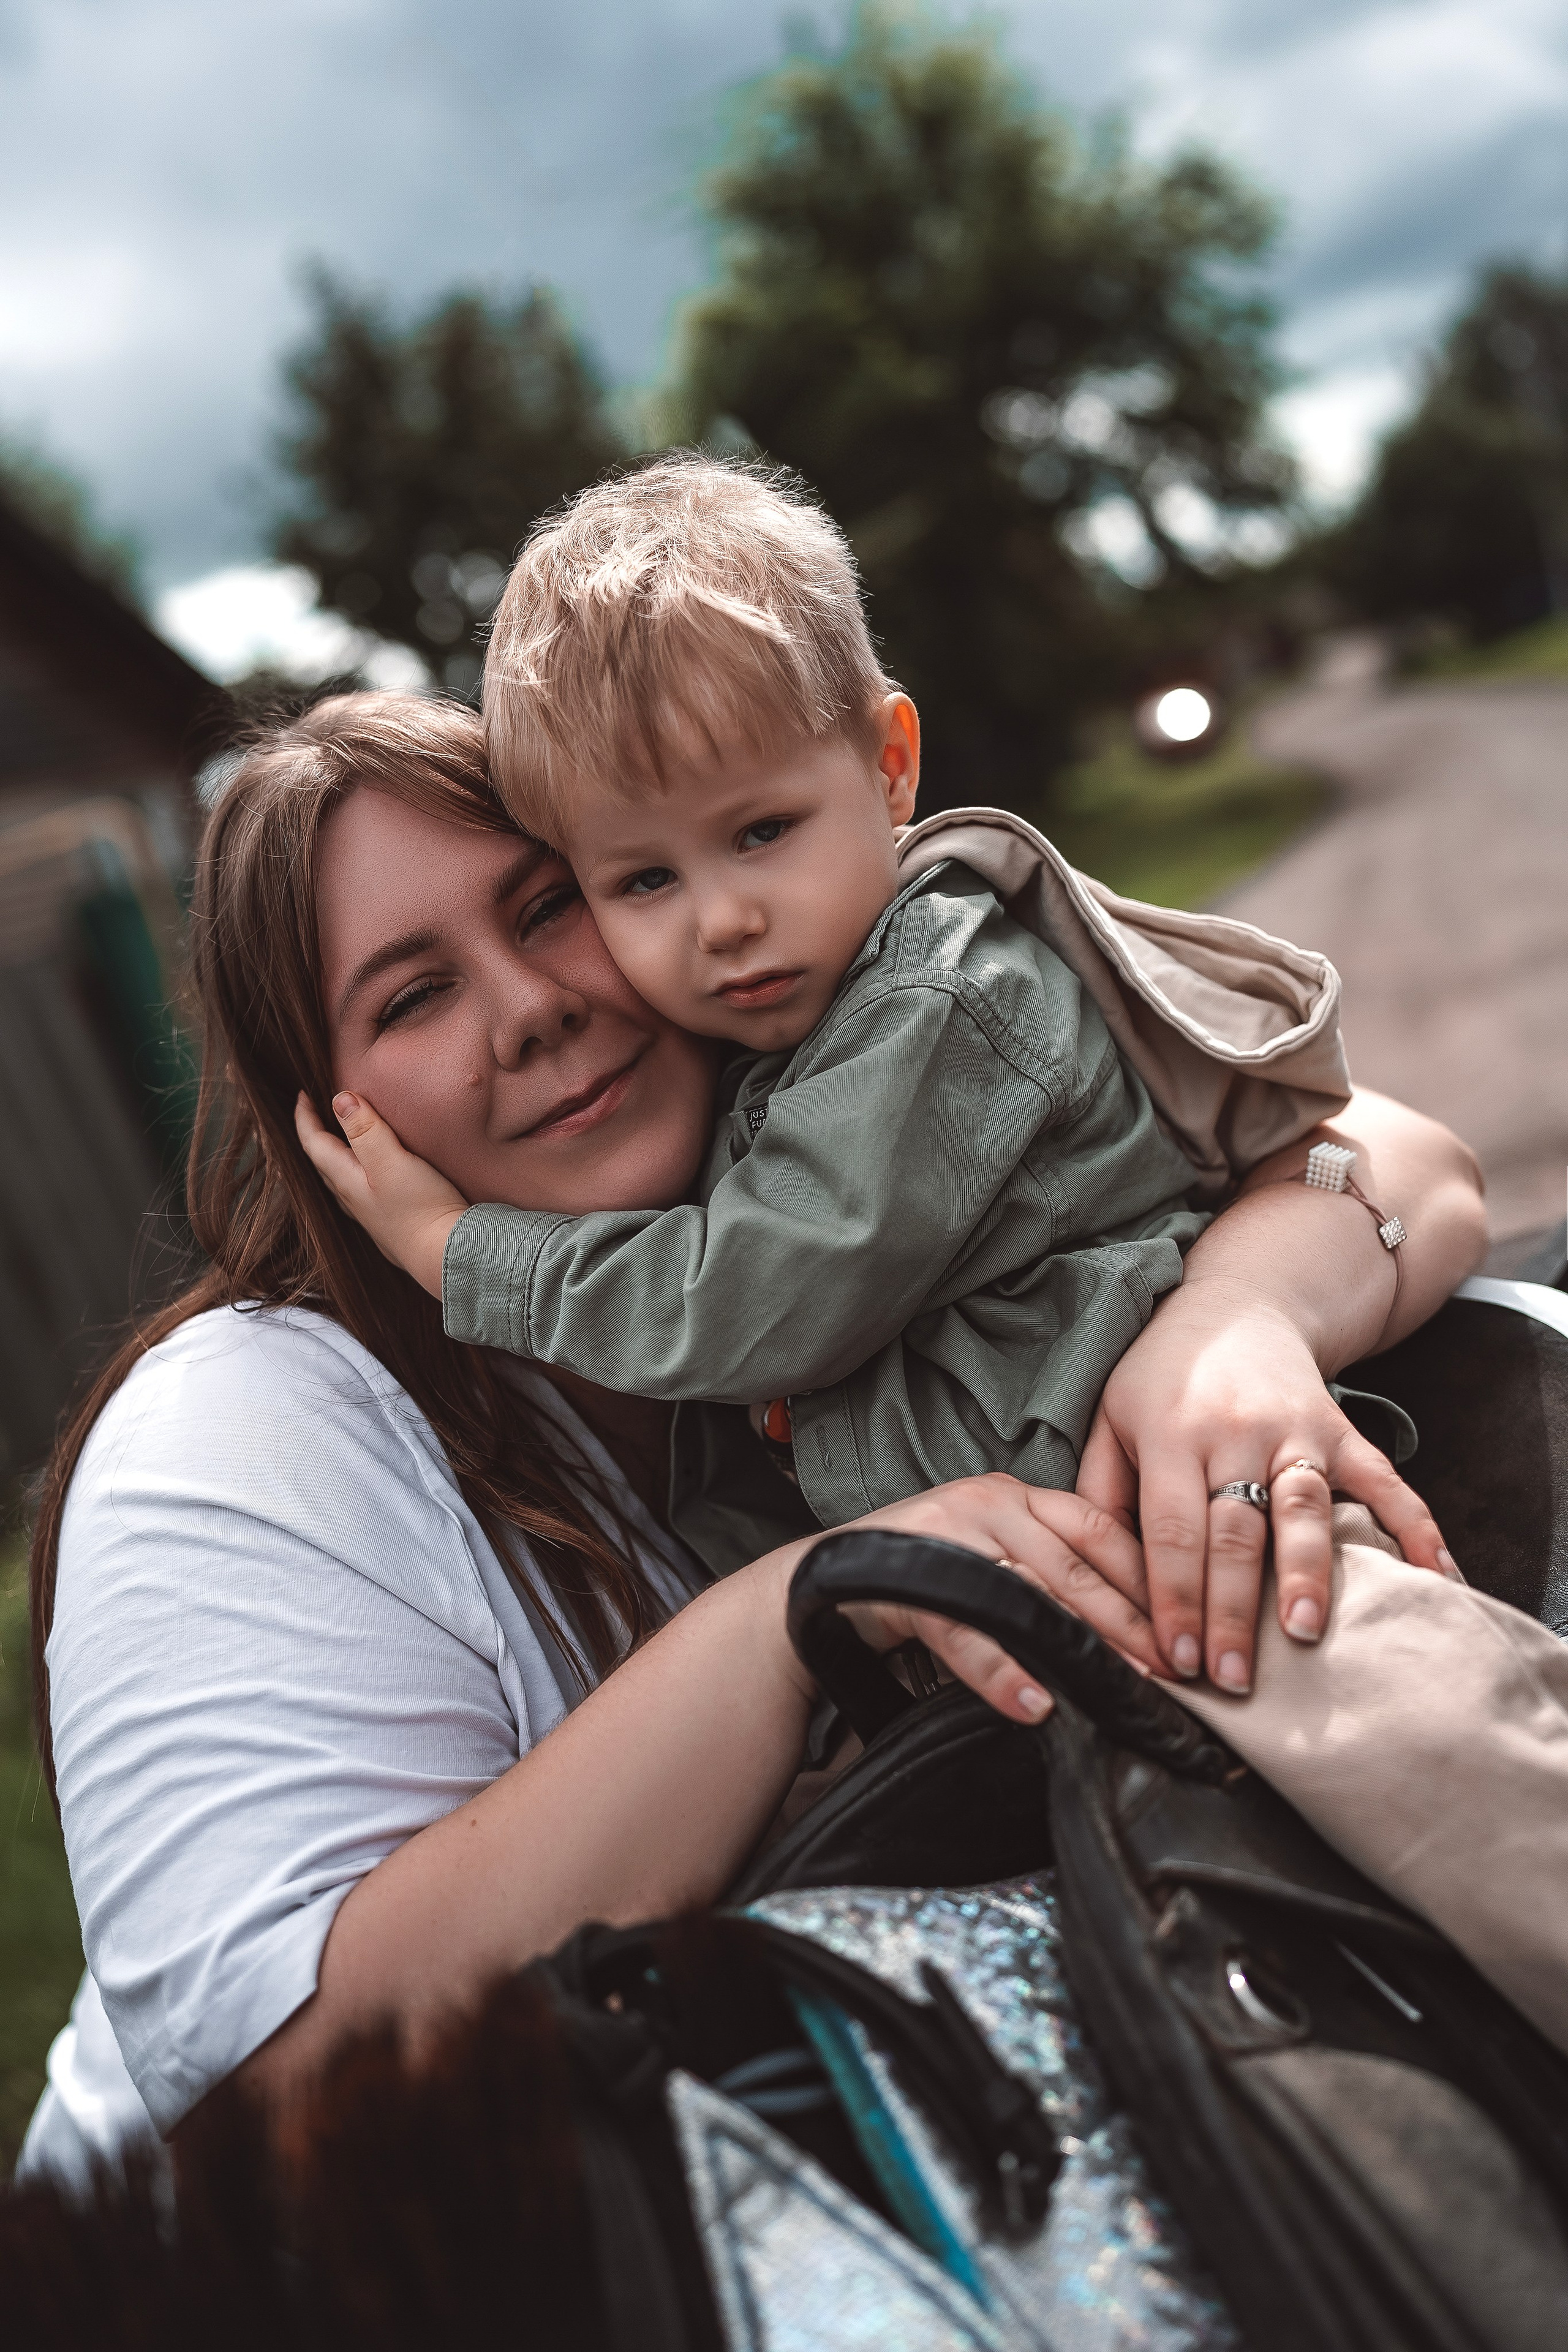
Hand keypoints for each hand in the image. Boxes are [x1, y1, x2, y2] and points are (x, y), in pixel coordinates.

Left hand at [295, 1091, 468, 1298]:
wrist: (446, 1254)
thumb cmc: (421, 1208)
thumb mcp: (392, 1160)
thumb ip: (366, 1129)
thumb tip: (339, 1099)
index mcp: (346, 1179)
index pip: (314, 1143)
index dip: (305, 1117)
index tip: (302, 1094)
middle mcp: (352, 1199)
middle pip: (323, 1161)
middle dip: (315, 1134)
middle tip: (315, 1111)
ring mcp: (369, 1214)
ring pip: (340, 1179)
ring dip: (334, 1154)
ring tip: (339, 1138)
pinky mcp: (388, 1223)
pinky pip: (360, 1191)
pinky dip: (355, 1172)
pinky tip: (369, 1176)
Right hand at [818, 1472, 1163, 1725]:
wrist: (825, 1579)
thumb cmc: (924, 1572)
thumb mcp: (993, 1555)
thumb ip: (1047, 1572)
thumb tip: (1130, 1628)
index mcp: (1014, 1495)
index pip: (1098, 1528)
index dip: (1146, 1576)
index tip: (1185, 1622)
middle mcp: (987, 1504)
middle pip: (1077, 1567)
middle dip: (1131, 1621)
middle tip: (1174, 1668)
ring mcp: (949, 1537)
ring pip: (1031, 1594)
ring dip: (1082, 1645)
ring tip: (1120, 1684)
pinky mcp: (912, 1580)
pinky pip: (967, 1631)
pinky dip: (1001, 1671)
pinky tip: (1033, 1703)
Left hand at [1076, 1283, 1453, 1694]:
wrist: (1238, 1302)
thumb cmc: (1162, 1376)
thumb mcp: (1111, 1419)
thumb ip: (1101, 1495)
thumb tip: (1097, 1580)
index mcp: (1169, 1432)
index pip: (1172, 1529)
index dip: (1175, 1597)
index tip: (1178, 1659)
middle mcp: (1235, 1431)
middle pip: (1237, 1531)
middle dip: (1234, 1611)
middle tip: (1233, 1678)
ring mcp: (1297, 1430)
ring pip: (1304, 1509)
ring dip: (1306, 1576)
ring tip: (1306, 1637)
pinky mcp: (1343, 1431)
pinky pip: (1384, 1483)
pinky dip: (1414, 1529)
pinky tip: (1434, 1578)